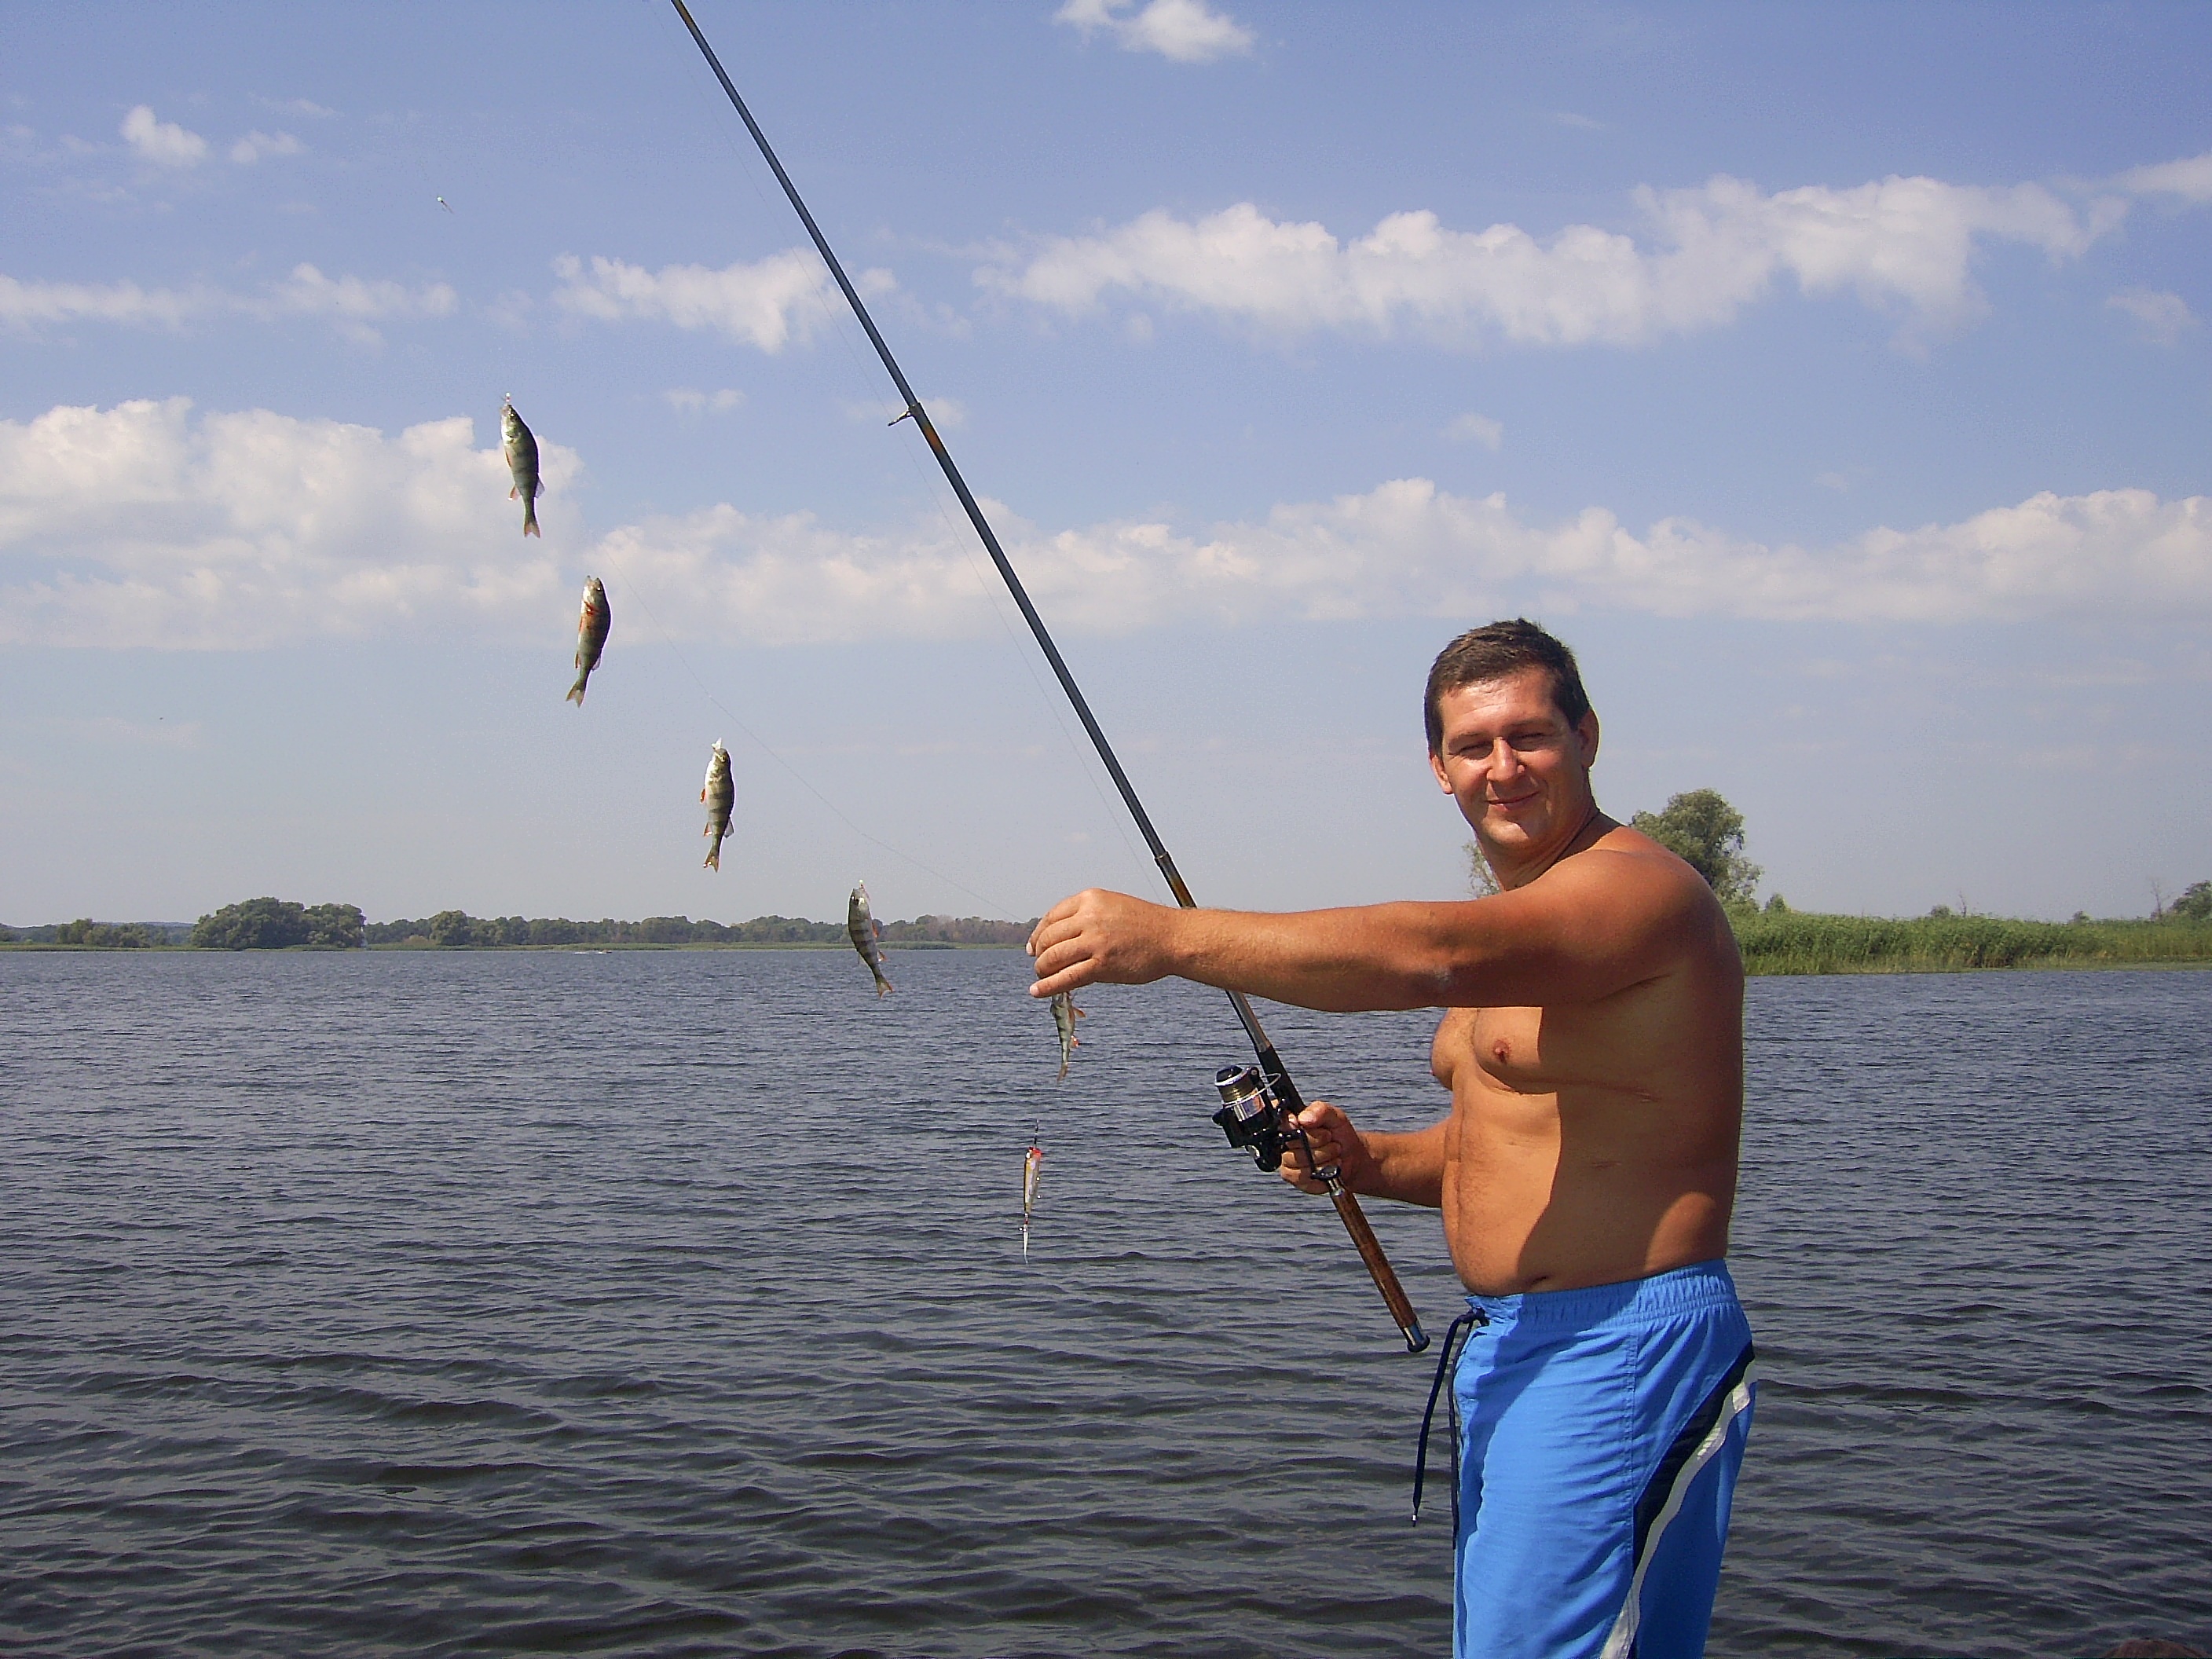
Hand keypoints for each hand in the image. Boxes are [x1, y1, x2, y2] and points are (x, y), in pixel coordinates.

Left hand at [1027, 889, 1179, 997]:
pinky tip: (1038, 991)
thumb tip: (1059, 937)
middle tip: (1040, 965)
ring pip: (1053, 957)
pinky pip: (1066, 978)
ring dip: (1043, 970)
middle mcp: (1090, 917)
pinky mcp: (1103, 965)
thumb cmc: (1146, 924)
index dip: (1038, 935)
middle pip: (1048, 938)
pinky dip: (1048, 986)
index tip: (1034, 947)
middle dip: (1040, 954)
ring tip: (1043, 977)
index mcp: (1090, 899)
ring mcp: (1096, 941)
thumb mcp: (1112, 906)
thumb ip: (1086, 916)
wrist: (1173, 938)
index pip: (1051, 917)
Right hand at [1278, 1101, 1372, 1196]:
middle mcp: (1285, 1141)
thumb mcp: (1335, 1116)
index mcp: (1291, 1121)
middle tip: (1329, 1138)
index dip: (1287, 1122)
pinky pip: (1302, 1177)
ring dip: (1322, 1158)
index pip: (1277, 1118)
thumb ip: (1320, 1110)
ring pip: (1299, 1161)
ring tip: (1333, 1152)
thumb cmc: (1339, 1135)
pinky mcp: (1294, 1177)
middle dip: (1317, 1141)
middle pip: (1292, 1142)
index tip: (1299, 1123)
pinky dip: (1321, 1173)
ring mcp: (1287, 1160)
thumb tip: (1303, 1118)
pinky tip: (1329, 1168)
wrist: (1352, 1157)